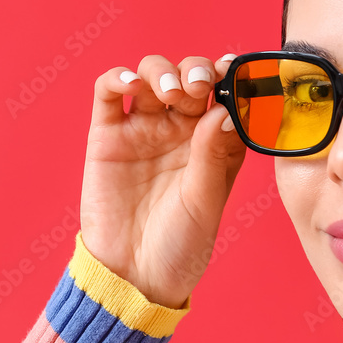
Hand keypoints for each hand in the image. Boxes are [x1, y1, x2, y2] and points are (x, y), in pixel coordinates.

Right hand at [79, 53, 246, 308]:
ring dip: (164, 71)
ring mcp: (145, 129)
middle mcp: (183, 131)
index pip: (227, 97)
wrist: (134, 274)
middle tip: (200, 86)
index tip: (235, 69)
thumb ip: (213, 155)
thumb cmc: (180, 244)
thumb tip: (224, 109)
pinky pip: (109, 94)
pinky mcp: (108, 135)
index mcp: (216, 144)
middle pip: (191, 79)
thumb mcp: (205, 202)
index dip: (232, 78)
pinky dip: (118, 77)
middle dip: (198, 71)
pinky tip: (131, 82)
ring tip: (171, 92)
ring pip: (153, 76)